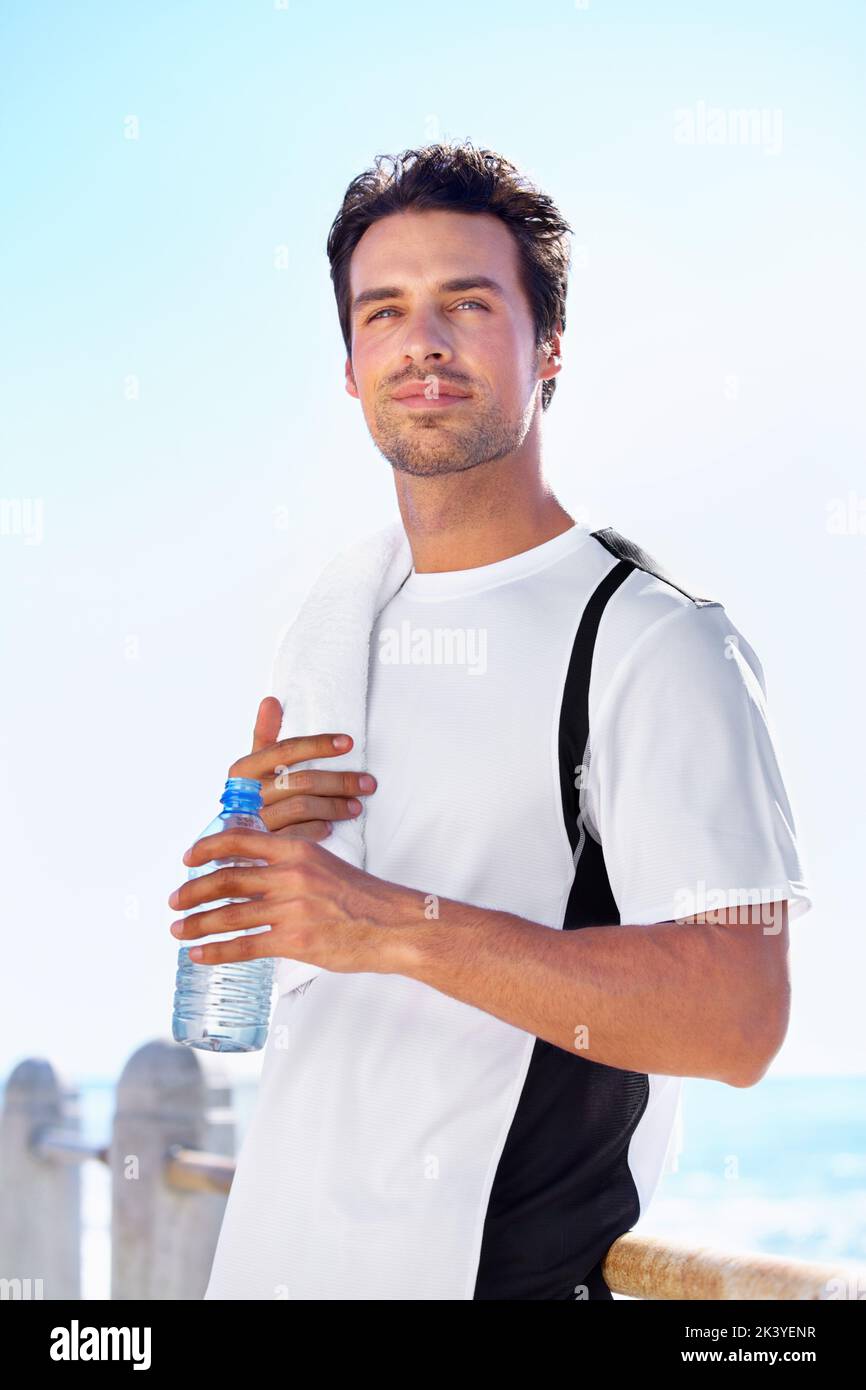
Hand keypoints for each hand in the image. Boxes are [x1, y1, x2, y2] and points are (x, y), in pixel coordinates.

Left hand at [167, 830, 415, 974]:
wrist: (395, 924)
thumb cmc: (363, 898)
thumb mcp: (325, 865)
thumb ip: (291, 865)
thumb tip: (257, 874)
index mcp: (297, 850)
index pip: (239, 840)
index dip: (206, 848)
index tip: (188, 859)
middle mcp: (290, 874)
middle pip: (226, 878)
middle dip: (192, 891)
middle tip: (174, 901)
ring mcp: (291, 908)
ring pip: (229, 914)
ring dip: (197, 923)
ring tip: (179, 931)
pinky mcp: (295, 939)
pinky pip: (245, 945)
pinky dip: (216, 951)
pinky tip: (200, 954)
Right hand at [228, 696, 376, 840]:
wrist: (230, 838)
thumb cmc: (250, 795)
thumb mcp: (253, 764)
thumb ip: (264, 734)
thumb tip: (271, 700)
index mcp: (245, 769)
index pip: (287, 750)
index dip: (319, 744)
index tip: (349, 743)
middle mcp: (248, 793)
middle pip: (302, 780)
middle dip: (340, 781)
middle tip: (367, 784)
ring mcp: (255, 820)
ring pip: (303, 807)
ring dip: (335, 806)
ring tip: (356, 806)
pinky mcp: (265, 843)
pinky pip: (297, 834)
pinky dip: (317, 829)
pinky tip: (330, 827)